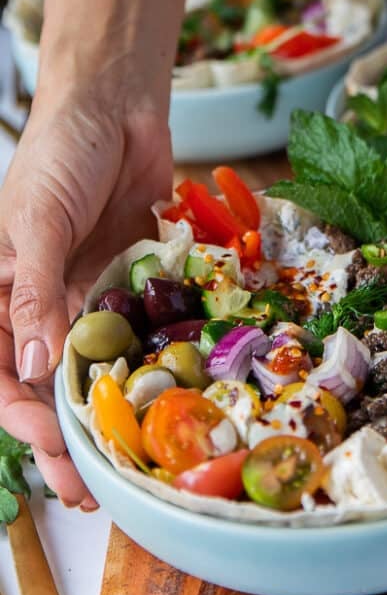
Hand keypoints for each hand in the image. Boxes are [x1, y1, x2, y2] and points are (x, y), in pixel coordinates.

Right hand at [0, 80, 171, 507]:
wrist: (117, 110)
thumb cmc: (59, 153)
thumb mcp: (36, 219)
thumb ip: (34, 290)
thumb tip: (28, 364)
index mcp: (1, 290)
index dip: (17, 413)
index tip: (46, 445)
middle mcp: (44, 303)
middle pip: (46, 382)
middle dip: (61, 434)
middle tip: (88, 485)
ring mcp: (91, 296)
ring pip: (93, 368)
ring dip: (106, 412)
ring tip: (127, 460)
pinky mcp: (134, 283)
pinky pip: (139, 332)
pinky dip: (146, 364)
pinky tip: (163, 397)